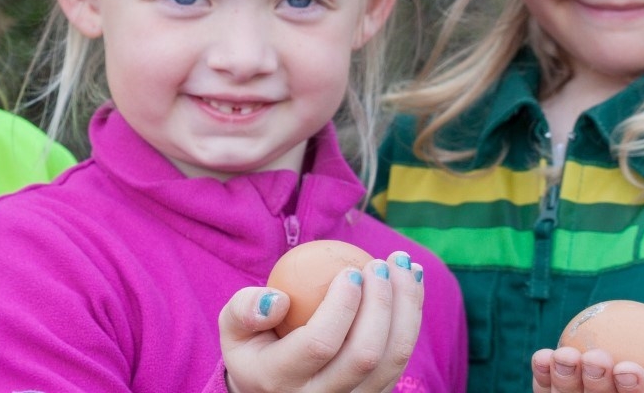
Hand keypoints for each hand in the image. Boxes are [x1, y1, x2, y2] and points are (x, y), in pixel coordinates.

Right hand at [220, 252, 423, 392]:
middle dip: (381, 303)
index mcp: (279, 381)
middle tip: (380, 264)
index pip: (319, 344)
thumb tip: (279, 299)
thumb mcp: (232, 328)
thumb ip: (244, 310)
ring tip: (402, 265)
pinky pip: (401, 359)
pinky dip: (411, 318)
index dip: (342, 306)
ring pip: (391, 360)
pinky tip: (409, 283)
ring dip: (406, 308)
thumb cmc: (253, 347)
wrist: (273, 388)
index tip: (350, 271)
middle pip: (363, 355)